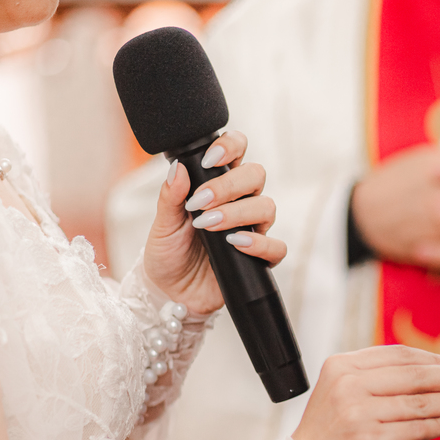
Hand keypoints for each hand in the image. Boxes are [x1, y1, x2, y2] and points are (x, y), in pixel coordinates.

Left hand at [144, 131, 285, 314]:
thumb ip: (171, 196)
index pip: (237, 151)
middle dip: (229, 185)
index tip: (210, 160)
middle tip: (202, 202)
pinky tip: (236, 244)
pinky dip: (259, 244)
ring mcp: (252, 229)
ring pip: (267, 206)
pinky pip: (276, 247)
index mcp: (217, 185)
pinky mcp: (259, 258)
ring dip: (238, 213)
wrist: (170, 293)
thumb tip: (178, 169)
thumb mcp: (162, 224)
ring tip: (210, 225)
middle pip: (256, 174)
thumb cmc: (168, 254)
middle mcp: (239, 202)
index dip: (231, 146)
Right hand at [292, 346, 439, 439]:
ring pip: (421, 402)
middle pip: (416, 375)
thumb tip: (438, 372)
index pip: (400, 355)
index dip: (436, 358)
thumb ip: (381, 381)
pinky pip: (418, 429)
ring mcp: (358, 414)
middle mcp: (348, 385)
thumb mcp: (345, 397)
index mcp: (342, 366)